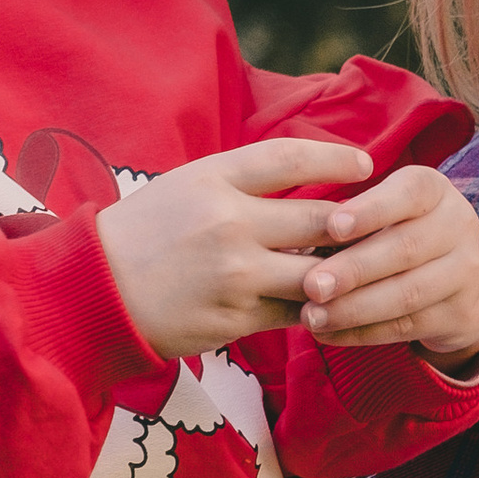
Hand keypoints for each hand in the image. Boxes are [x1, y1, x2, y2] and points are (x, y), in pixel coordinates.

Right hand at [98, 138, 372, 361]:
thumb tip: (305, 179)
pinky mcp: (236, 319)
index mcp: (213, 179)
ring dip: (342, 273)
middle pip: (319, 221)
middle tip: (382, 227)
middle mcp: (228, 223)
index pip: (290, 158)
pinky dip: (316, 309)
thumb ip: (243, 181)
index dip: (335, 160)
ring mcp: (235, 274)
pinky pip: (295, 313)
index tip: (365, 165)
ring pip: (317, 273)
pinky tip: (328, 304)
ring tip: (363, 270)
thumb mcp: (186, 186)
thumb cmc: (144, 233)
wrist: (96, 292)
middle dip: (356, 226)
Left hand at [298, 166, 478, 369]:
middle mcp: (458, 226)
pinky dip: (362, 333)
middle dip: (354, 269)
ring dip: (354, 308)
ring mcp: (465, 272)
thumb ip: (351, 219)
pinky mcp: (460, 314)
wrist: (462, 282)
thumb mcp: (388, 211)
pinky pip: (406, 326)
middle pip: (405, 248)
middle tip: (310, 285)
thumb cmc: (400, 234)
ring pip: (406, 294)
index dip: (371, 210)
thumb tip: (293, 237)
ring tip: (312, 317)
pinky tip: (329, 334)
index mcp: (435, 190)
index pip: (408, 193)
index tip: (332, 226)